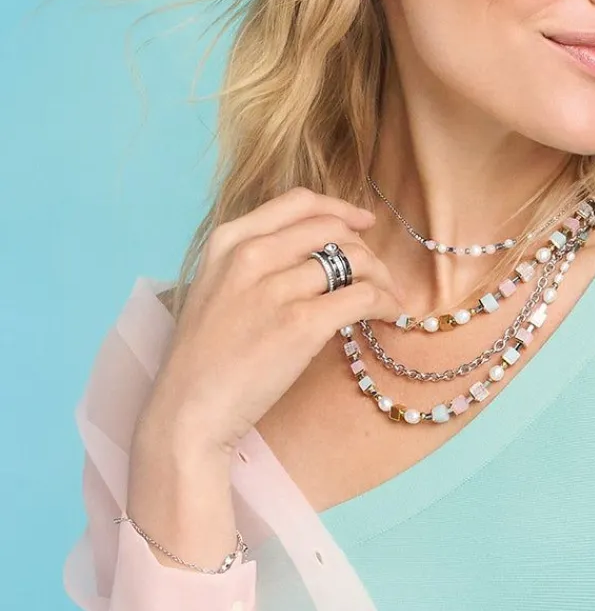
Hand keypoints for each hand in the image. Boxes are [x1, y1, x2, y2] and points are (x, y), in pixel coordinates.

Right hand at [143, 188, 408, 459]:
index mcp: (229, 241)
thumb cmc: (205, 359)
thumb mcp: (216, 290)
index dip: (339, 208)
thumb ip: (255, 265)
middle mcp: (251, 255)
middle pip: (332, 229)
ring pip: (354, 260)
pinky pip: (362, 296)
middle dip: (366, 249)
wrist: (190, 407)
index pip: (297, 202)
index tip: (363, 223)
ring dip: (381, 279)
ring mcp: (276, 288)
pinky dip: (384, 303)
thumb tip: (313, 259)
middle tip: (379, 277)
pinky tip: (388, 316)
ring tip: (386, 300)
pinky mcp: (301, 323)